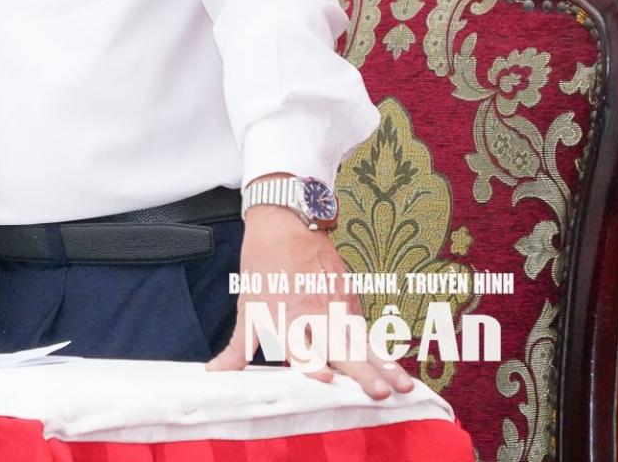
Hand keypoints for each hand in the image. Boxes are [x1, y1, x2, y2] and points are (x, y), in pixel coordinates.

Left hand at [206, 205, 415, 399]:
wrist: (283, 224)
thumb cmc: (262, 268)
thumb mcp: (246, 307)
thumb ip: (238, 347)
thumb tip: (216, 373)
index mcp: (285, 321)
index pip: (301, 348)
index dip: (313, 365)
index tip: (327, 380)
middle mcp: (313, 317)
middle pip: (339, 349)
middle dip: (360, 373)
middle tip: (379, 392)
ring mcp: (335, 309)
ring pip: (362, 344)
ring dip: (383, 367)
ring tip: (401, 387)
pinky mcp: (349, 302)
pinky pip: (368, 332)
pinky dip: (383, 352)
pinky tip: (397, 371)